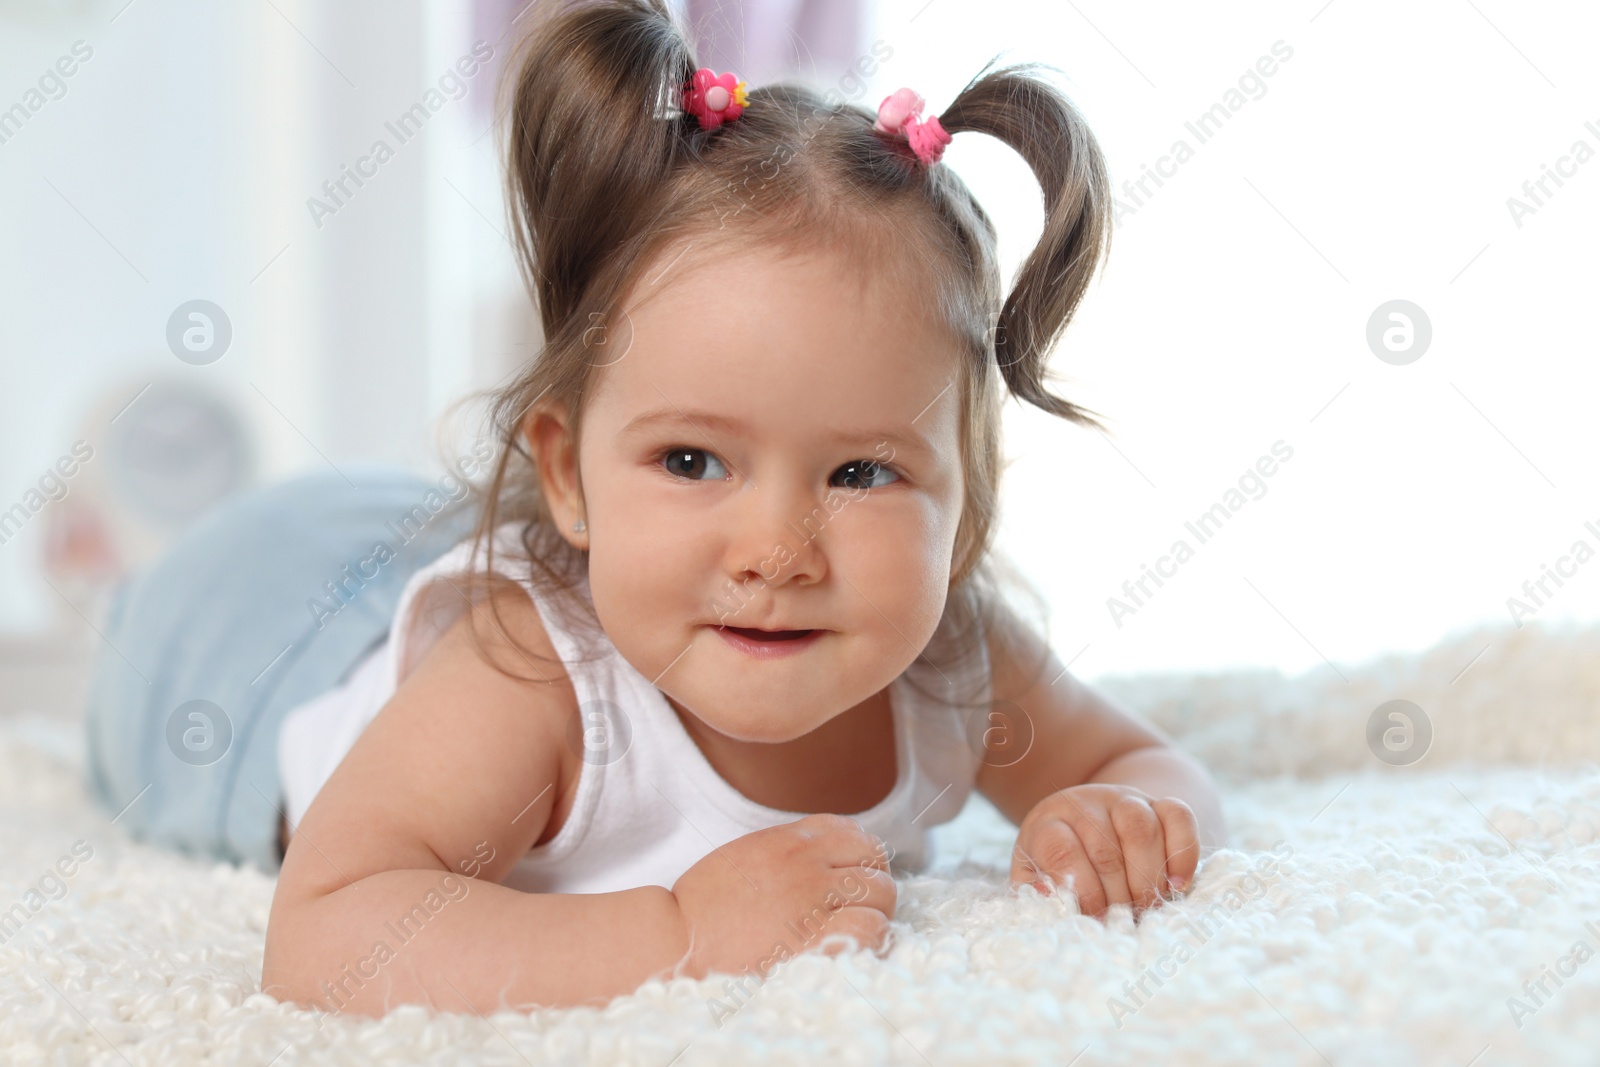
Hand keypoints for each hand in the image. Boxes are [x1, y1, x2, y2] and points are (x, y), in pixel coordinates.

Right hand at [671, 813, 895, 979]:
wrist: (676, 939)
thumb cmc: (702, 907)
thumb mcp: (744, 857)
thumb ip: (783, 851)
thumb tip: (817, 858)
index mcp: (788, 840)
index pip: (850, 830)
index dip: (860, 854)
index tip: (853, 876)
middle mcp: (807, 862)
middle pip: (873, 858)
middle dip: (873, 881)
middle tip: (860, 907)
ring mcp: (814, 899)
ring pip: (881, 891)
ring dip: (877, 910)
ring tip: (861, 930)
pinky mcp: (816, 938)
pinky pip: (872, 927)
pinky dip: (874, 937)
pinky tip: (859, 948)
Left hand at [1008, 784, 1198, 919]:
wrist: (1087, 819)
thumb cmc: (1057, 859)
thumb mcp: (1034, 873)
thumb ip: (1035, 890)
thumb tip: (1051, 899)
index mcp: (1048, 822)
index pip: (1060, 851)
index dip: (1080, 891)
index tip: (1092, 917)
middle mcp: (1085, 804)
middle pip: (1105, 849)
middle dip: (1117, 896)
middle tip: (1121, 921)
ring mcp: (1124, 799)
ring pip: (1141, 830)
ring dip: (1147, 879)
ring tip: (1145, 908)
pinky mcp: (1159, 803)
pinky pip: (1179, 817)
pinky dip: (1183, 853)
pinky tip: (1177, 885)